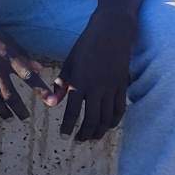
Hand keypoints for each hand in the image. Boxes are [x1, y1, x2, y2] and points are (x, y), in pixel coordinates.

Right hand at [0, 3, 56, 119]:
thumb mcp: (7, 38)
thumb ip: (23, 55)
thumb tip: (39, 68)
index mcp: (8, 55)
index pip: (28, 75)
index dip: (40, 89)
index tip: (50, 101)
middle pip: (9, 94)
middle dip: (19, 109)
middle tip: (24, 117)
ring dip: (2, 110)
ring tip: (8, 117)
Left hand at [53, 10, 133, 141]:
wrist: (112, 33)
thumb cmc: (86, 45)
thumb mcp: (69, 63)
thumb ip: (60, 84)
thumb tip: (52, 104)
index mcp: (79, 81)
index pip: (72, 111)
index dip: (68, 126)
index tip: (64, 136)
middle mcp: (96, 88)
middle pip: (91, 119)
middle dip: (84, 133)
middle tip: (79, 141)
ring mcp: (111, 88)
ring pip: (107, 117)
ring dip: (100, 131)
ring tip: (92, 138)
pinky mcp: (122, 86)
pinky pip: (119, 109)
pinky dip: (114, 121)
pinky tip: (108, 126)